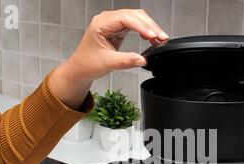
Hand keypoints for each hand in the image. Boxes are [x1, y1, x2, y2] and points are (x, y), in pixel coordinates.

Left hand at [50, 9, 168, 108]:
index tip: (152, 36)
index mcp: (101, 23)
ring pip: (136, 18)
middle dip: (149, 26)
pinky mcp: (118, 29)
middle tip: (162, 37)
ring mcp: (113, 23)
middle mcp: (107, 20)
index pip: (125, 19)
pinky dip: (145, 30)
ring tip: (160, 38)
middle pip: (134, 15)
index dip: (141, 26)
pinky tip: (151, 38)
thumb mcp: (107, 63)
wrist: (81, 68)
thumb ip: (125, 61)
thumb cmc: (88, 63)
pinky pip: (135, 25)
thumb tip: (142, 60)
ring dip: (149, 27)